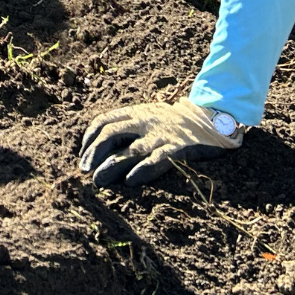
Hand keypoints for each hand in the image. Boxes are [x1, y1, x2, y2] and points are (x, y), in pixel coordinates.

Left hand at [80, 99, 242, 188]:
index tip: (83, 155)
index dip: (90, 138)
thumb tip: (101, 147)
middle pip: (112, 134)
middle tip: (85, 170)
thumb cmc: (174, 123)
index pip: (105, 121)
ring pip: (131, 150)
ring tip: (98, 180)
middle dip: (95, 152)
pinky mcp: (178, 149)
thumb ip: (129, 126)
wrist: (211, 120)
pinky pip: (158, 159)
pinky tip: (130, 181)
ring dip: (112, 166)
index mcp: (137, 112)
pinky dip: (143, 170)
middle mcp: (146, 121)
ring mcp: (162, 135)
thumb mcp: (149, 116)